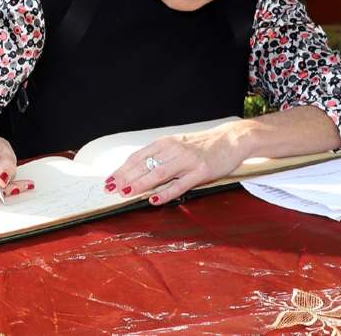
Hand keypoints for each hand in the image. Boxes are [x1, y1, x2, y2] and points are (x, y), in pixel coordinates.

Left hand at [106, 125, 246, 204]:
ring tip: (126, 193)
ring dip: (139, 184)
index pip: (137, 157)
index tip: (109, 180)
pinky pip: (179, 185)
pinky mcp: (201, 171)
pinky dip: (164, 193)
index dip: (121, 169)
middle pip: (144, 165)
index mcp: (165, 143)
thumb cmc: (201, 145)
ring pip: (158, 174)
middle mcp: (173, 149)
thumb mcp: (177, 146)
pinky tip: (153, 200)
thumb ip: (160, 157)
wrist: (231, 139)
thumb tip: (138, 172)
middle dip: (124, 178)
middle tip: (110, 189)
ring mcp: (187, 160)